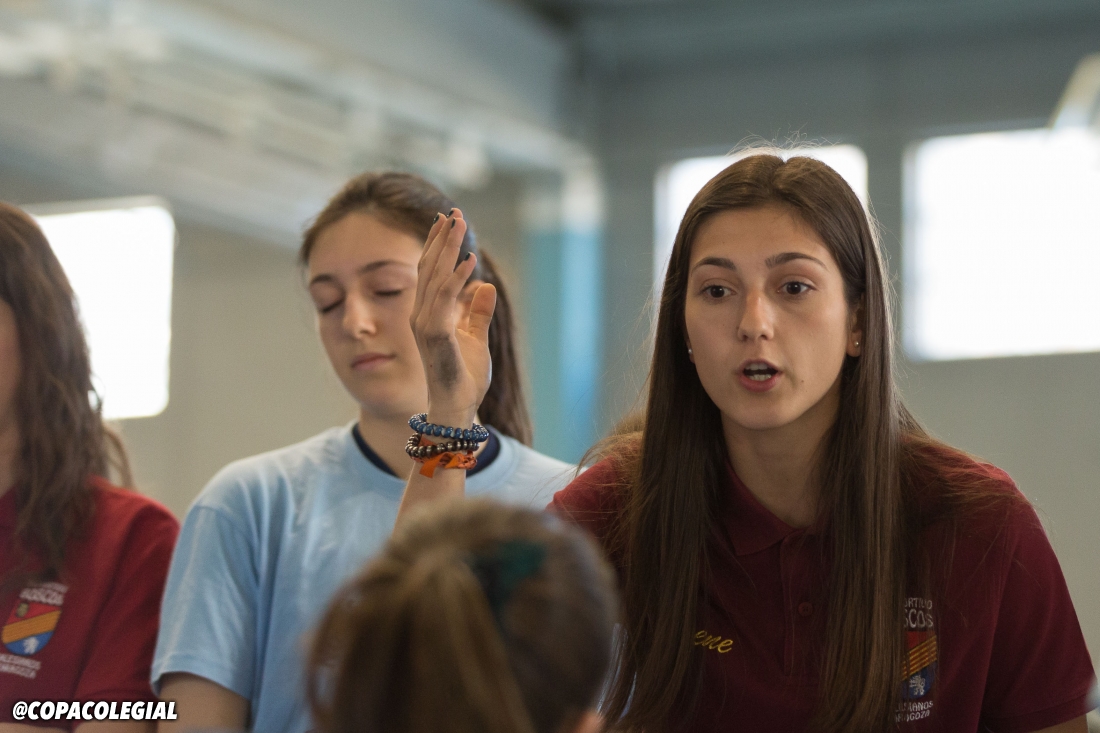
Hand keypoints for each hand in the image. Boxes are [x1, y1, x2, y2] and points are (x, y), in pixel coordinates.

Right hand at [410, 209, 495, 428]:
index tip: (449, 219)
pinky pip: (446, 301)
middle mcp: (421, 315)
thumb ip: (477, 312)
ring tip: (460, 225)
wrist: (457, 408)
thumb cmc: (463, 377)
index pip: (430, 271)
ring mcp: (425, 325)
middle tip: (454, 212)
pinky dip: (457, 279)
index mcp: (428, 313)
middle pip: (429, 267)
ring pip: (435, 278)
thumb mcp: (476, 337)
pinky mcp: (436, 336)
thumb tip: (486, 287)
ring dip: (448, 250)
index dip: (438, 244)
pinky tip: (470, 262)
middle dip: (442, 238)